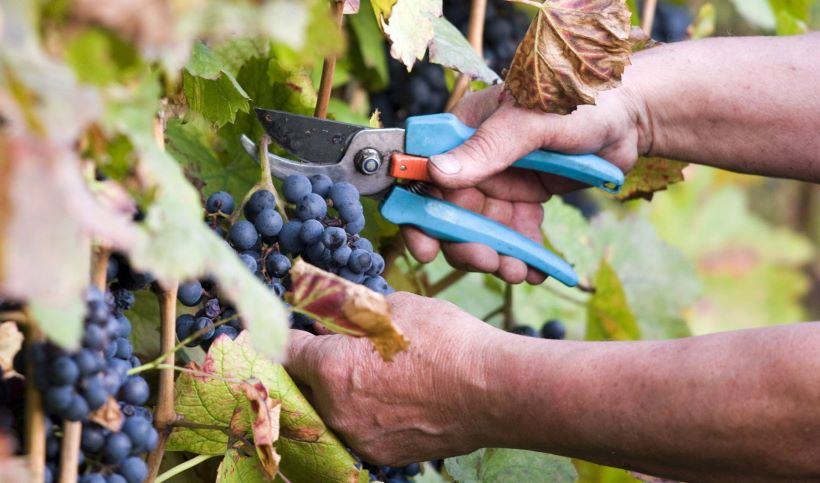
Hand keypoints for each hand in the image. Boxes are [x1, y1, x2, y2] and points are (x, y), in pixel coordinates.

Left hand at [284, 292, 503, 464]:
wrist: (492, 389)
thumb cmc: (445, 340)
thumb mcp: (395, 307)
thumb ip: (354, 312)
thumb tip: (335, 313)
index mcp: (331, 367)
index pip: (287, 350)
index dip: (292, 335)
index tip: (299, 331)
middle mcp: (336, 408)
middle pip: (305, 385)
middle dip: (315, 366)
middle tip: (338, 349)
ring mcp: (359, 436)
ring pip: (332, 411)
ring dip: (341, 392)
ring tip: (372, 374)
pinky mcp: (382, 454)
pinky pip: (360, 430)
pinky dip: (367, 414)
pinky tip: (394, 398)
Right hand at [402, 82, 646, 283]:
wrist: (630, 117)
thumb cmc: (580, 100)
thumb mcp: (532, 121)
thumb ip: (487, 146)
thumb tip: (436, 172)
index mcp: (463, 131)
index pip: (422, 173)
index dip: (416, 212)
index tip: (424, 246)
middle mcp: (474, 161)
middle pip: (449, 212)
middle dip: (463, 244)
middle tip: (487, 262)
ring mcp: (498, 184)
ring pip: (479, 231)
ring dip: (493, 256)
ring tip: (517, 272)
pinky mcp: (523, 202)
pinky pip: (513, 237)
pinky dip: (522, 257)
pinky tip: (537, 271)